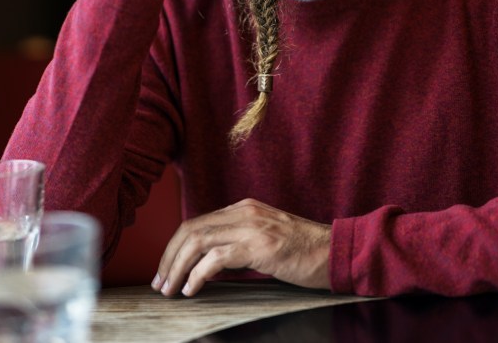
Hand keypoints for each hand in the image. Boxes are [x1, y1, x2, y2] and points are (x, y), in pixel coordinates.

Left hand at [151, 199, 331, 296]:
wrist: (337, 251)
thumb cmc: (304, 251)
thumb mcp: (266, 237)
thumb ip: (239, 242)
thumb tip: (208, 263)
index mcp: (243, 209)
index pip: (196, 223)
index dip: (175, 247)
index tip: (166, 269)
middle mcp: (243, 212)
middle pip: (190, 229)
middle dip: (169, 257)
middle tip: (160, 282)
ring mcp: (251, 227)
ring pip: (198, 241)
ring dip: (178, 268)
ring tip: (170, 288)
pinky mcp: (259, 246)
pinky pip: (216, 258)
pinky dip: (198, 275)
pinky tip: (192, 289)